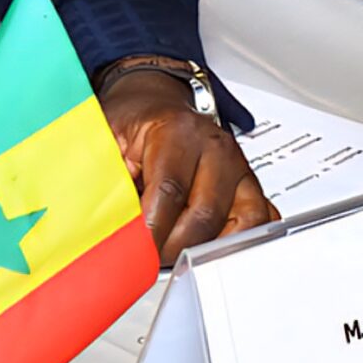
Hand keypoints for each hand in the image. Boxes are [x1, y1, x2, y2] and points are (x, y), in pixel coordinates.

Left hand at [100, 70, 278, 262]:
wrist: (156, 103)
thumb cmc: (133, 123)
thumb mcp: (107, 138)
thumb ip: (106, 176)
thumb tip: (102, 221)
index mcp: (178, 130)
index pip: (170, 190)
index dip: (151, 230)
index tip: (133, 252)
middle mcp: (216, 147)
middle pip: (205, 214)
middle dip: (174, 248)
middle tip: (149, 258)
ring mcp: (238, 166)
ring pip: (242, 223)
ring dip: (207, 251)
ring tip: (177, 256)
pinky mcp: (250, 185)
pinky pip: (261, 222)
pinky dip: (239, 245)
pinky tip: (210, 252)